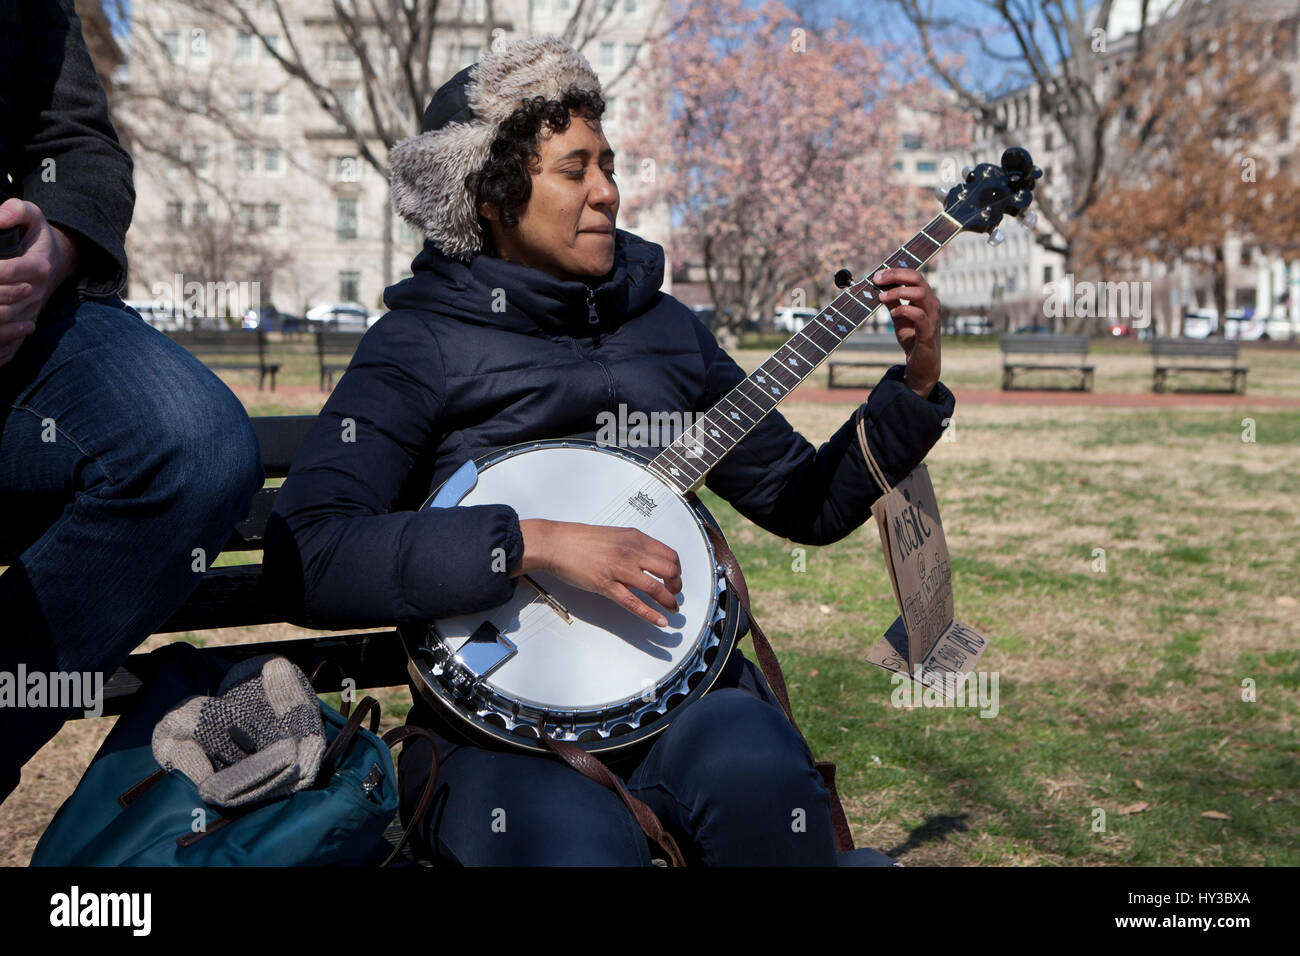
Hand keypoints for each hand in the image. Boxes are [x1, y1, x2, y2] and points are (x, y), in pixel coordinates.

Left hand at [0, 198, 79, 366]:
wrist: (57, 262)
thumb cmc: (36, 237)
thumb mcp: (31, 215)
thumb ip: (16, 211)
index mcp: (37, 266)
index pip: (4, 272)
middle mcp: (36, 292)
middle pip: (2, 305)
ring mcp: (31, 311)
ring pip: (4, 325)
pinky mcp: (26, 324)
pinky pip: (12, 345)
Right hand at [515, 519, 682, 627]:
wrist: (557, 543)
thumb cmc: (580, 539)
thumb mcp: (615, 535)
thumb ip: (634, 547)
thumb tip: (648, 562)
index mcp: (635, 538)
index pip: (670, 555)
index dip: (677, 570)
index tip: (675, 578)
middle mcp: (631, 552)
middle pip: (669, 571)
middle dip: (676, 586)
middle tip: (674, 594)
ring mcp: (619, 569)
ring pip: (655, 588)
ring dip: (668, 602)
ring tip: (672, 609)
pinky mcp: (606, 585)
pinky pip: (633, 603)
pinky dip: (650, 614)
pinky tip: (659, 621)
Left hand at [874, 266, 940, 398]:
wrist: (921, 363)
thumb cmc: (912, 338)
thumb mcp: (898, 317)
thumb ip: (892, 302)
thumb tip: (878, 287)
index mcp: (925, 297)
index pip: (913, 275)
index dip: (895, 272)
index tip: (877, 275)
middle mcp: (931, 303)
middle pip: (917, 279)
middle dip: (896, 276)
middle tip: (877, 280)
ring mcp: (932, 317)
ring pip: (920, 293)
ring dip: (898, 292)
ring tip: (881, 297)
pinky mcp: (929, 331)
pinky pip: (919, 315)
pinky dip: (904, 310)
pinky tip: (893, 314)